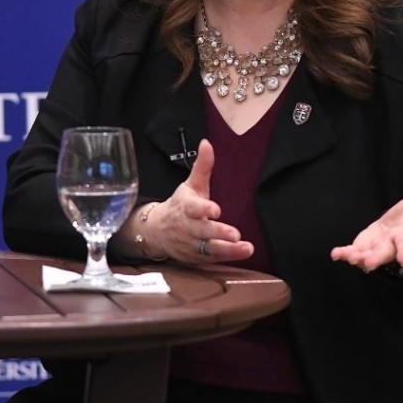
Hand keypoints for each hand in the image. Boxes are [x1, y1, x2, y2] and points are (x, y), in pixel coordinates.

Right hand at [142, 140, 253, 262]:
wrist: (156, 231)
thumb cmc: (179, 205)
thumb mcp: (190, 185)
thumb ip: (202, 166)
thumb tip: (207, 143)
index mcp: (186, 207)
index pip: (193, 208)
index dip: (204, 209)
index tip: (216, 210)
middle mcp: (187, 227)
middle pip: (203, 231)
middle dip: (218, 232)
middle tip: (235, 234)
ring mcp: (191, 244)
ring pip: (208, 248)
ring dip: (227, 250)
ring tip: (245, 248)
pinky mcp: (195, 257)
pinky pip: (210, 259)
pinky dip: (225, 258)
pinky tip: (241, 254)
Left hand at [330, 176, 402, 272]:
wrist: (397, 228)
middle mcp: (391, 246)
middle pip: (384, 254)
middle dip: (377, 258)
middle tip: (369, 264)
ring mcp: (375, 248)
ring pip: (367, 255)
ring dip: (358, 257)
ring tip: (349, 257)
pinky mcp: (363, 247)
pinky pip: (353, 252)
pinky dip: (344, 254)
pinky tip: (335, 254)